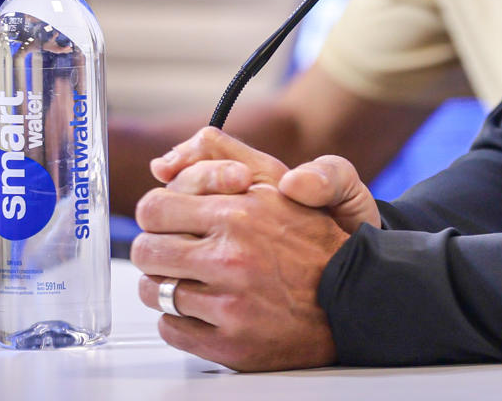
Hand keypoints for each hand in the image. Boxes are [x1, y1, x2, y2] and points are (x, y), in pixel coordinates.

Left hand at [132, 129, 379, 370]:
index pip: (156, 208)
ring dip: (165, 285)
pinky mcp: (230, 344)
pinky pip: (171, 328)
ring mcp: (229, 305)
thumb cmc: (315, 240)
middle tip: (172, 253)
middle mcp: (232, 257)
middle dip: (155, 249)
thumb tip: (167, 161)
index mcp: (240, 214)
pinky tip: (203, 309)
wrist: (354, 297)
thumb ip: (224, 158)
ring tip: (189, 281)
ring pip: (155, 292)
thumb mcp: (278, 183)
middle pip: (147, 251)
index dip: (156, 214)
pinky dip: (180, 319)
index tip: (166, 221)